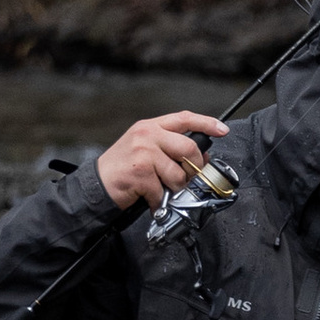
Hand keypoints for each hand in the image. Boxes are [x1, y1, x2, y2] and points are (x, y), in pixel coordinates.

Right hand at [96, 109, 227, 212]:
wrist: (96, 184)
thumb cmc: (123, 169)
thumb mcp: (145, 149)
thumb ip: (170, 148)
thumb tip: (201, 157)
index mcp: (150, 127)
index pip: (184, 118)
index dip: (206, 123)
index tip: (222, 129)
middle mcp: (147, 135)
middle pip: (189, 148)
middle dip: (193, 168)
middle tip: (184, 178)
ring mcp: (143, 153)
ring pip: (179, 175)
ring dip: (174, 189)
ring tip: (160, 188)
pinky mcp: (141, 172)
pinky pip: (164, 191)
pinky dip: (159, 201)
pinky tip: (149, 198)